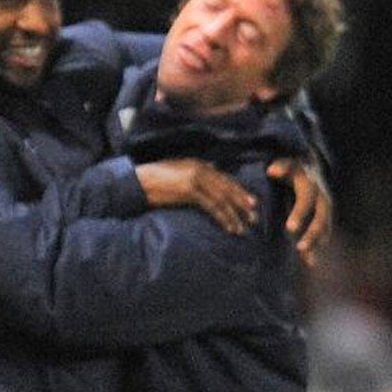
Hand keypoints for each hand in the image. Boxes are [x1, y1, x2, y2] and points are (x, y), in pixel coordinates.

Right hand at [135, 159, 255, 233]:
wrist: (138, 182)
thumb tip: (211, 168)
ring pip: (223, 198)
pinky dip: (223, 217)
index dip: (238, 191)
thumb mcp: (177, 170)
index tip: (250, 203)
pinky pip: (212, 206)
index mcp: (198, 164)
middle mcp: (201, 169)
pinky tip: (229, 227)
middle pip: (228, 188)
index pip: (224, 178)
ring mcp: (196, 179)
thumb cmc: (153, 178)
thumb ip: (194, 170)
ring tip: (242, 228)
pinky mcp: (190, 190)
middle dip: (242, 203)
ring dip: (235, 215)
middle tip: (254, 217)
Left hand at [267, 157, 331, 267]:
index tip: (290, 228)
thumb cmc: (293, 168)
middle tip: (299, 248)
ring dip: (315, 244)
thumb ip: (280, 167)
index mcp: (311, 186)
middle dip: (311, 234)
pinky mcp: (324, 218)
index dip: (300, 214)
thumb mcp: (287, 164)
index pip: (306, 201)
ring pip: (324, 229)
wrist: (312, 167)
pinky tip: (310, 263)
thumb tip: (271, 170)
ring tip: (307, 259)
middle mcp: (322, 199)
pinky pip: (322, 234)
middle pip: (320, 218)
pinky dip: (317, 248)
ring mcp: (325, 209)